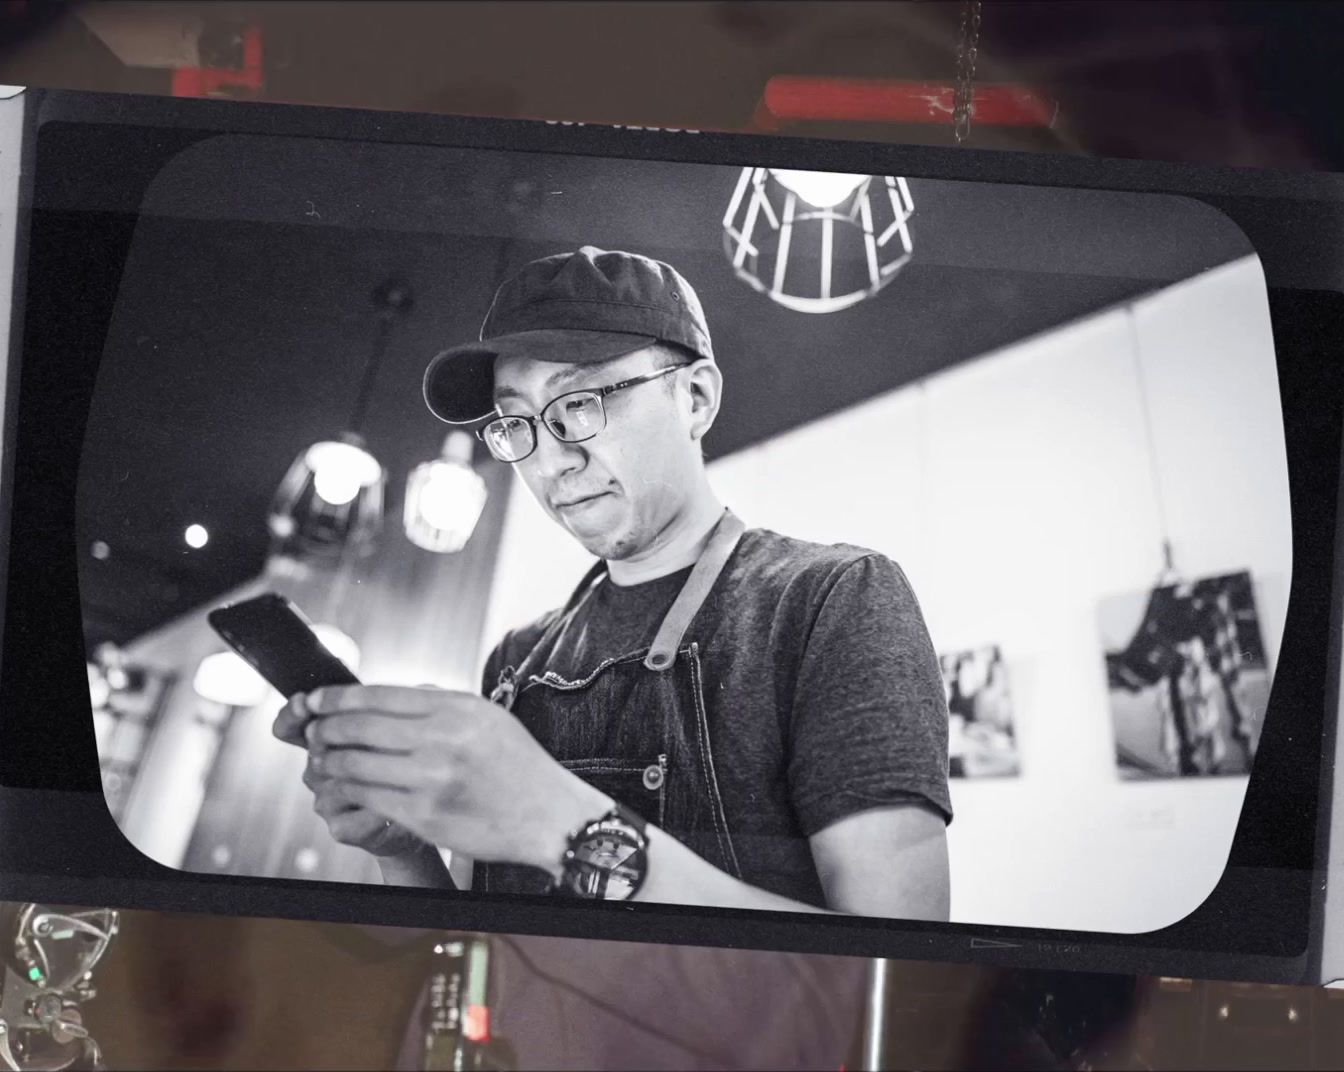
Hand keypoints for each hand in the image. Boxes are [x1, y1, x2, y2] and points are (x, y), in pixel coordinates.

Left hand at [304, 685, 609, 873]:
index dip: (335, 698)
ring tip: (321, 762)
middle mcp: (441, 738)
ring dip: (328, 762)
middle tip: (312, 732)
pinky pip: (367, 797)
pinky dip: (343, 792)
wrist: (550, 816)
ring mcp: (431, 778)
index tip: (314, 701)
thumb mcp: (487, 717)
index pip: (377, 695)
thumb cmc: (518, 766)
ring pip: (354, 763)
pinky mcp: (424, 815)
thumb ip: (440, 702)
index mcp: (455, 708)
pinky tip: (339, 790)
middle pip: (358, 726)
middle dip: (323, 728)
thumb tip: (390, 695)